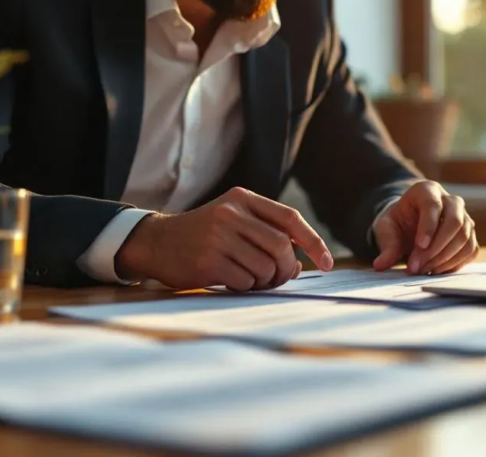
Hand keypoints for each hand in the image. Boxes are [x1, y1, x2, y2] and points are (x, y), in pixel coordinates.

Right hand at [115, 187, 333, 291]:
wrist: (156, 242)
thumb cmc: (203, 235)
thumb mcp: (233, 221)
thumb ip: (266, 235)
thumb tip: (299, 265)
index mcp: (242, 198)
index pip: (290, 219)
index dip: (313, 242)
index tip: (328, 263)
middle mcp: (231, 213)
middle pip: (281, 247)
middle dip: (286, 269)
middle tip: (278, 278)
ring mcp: (219, 236)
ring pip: (265, 267)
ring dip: (264, 281)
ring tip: (249, 278)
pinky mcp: (208, 260)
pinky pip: (245, 281)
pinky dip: (246, 287)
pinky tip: (232, 280)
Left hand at [372, 181, 478, 275]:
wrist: (410, 226)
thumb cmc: (398, 223)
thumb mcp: (386, 229)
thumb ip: (386, 244)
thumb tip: (380, 265)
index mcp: (427, 190)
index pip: (433, 205)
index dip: (428, 227)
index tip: (419, 246)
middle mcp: (451, 201)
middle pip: (455, 222)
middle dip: (436, 248)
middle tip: (417, 267)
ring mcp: (464, 217)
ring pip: (465, 237)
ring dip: (445, 258)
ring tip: (424, 270)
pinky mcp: (470, 235)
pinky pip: (470, 250)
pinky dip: (455, 264)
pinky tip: (437, 270)